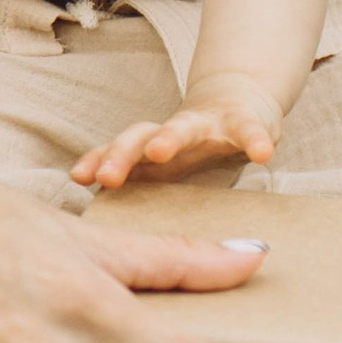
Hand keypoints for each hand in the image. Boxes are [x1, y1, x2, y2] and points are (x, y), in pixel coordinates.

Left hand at [72, 82, 280, 191]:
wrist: (239, 101)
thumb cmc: (192, 146)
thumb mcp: (163, 169)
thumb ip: (138, 188)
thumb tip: (102, 241)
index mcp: (150, 146)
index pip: (115, 151)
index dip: (97, 160)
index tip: (78, 177)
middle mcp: (173, 131)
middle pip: (139, 136)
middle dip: (120, 153)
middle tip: (107, 175)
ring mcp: (208, 124)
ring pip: (184, 127)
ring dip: (169, 137)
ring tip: (159, 151)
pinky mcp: (246, 121)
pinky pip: (250, 131)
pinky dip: (255, 140)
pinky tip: (262, 154)